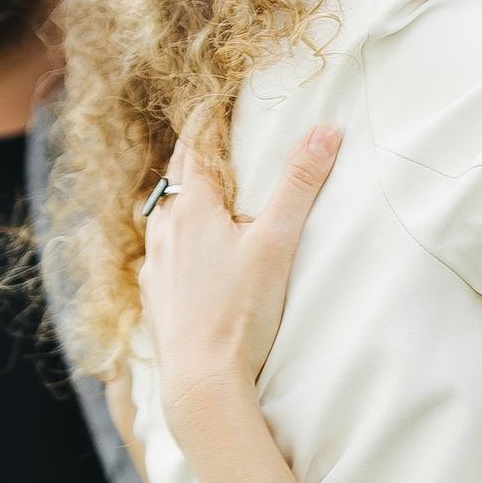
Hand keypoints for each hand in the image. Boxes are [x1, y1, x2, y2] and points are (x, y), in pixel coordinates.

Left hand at [140, 120, 341, 444]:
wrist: (201, 380)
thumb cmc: (239, 311)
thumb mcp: (277, 243)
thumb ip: (299, 185)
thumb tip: (325, 130)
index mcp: (192, 210)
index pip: (192, 148)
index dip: (203, 120)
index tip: (211, 101)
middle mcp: (165, 233)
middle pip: (174, 180)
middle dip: (190, 156)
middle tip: (206, 140)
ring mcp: (156, 268)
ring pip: (162, 219)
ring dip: (179, 200)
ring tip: (196, 197)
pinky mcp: (156, 300)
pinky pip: (159, 256)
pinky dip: (173, 241)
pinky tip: (184, 258)